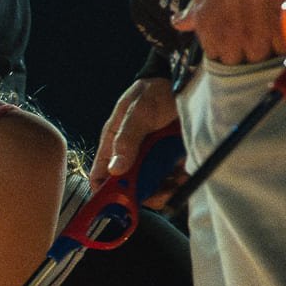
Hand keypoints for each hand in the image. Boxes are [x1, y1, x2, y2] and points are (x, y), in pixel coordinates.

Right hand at [90, 77, 182, 204]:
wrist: (183, 81)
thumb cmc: (152, 93)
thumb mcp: (137, 113)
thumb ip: (126, 139)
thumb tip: (115, 169)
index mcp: (113, 146)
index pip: (100, 176)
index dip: (103, 193)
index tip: (115, 204)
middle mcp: (130, 156)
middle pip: (129, 187)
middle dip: (143, 194)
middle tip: (160, 191)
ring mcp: (151, 159)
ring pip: (152, 186)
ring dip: (164, 188)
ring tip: (177, 181)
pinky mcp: (170, 159)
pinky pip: (172, 179)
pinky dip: (179, 181)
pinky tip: (185, 174)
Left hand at [172, 0, 285, 63]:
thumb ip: (195, 10)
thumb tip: (179, 22)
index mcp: (209, 28)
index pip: (215, 56)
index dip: (224, 50)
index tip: (231, 42)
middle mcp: (233, 37)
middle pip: (239, 62)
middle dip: (244, 53)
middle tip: (251, 38)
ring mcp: (261, 33)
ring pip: (264, 58)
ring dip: (266, 49)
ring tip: (269, 36)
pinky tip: (285, 29)